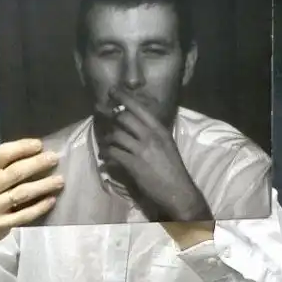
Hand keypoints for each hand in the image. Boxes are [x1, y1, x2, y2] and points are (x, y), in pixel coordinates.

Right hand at [0, 138, 63, 244]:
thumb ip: (2, 167)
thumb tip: (34, 153)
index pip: (1, 155)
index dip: (21, 148)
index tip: (39, 145)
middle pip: (14, 173)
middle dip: (36, 164)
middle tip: (54, 159)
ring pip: (21, 193)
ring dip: (43, 185)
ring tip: (59, 180)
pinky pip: (24, 215)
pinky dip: (39, 207)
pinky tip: (51, 200)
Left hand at [101, 89, 211, 222]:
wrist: (178, 191)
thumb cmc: (173, 170)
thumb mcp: (167, 146)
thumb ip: (153, 135)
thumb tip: (136, 128)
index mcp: (160, 130)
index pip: (139, 108)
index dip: (123, 97)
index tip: (112, 90)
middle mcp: (151, 136)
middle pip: (124, 118)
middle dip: (111, 118)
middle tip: (103, 118)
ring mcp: (142, 150)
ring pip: (116, 135)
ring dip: (108, 140)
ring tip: (106, 145)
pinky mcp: (134, 164)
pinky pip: (114, 154)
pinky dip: (107, 156)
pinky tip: (106, 160)